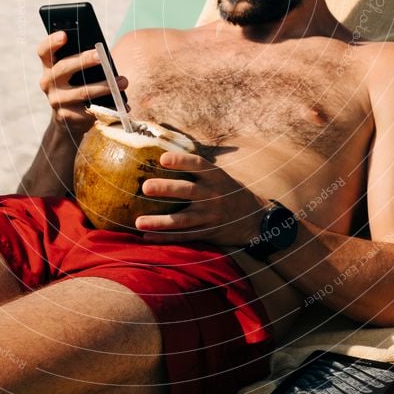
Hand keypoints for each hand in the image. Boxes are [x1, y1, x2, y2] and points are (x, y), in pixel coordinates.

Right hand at [37, 31, 127, 135]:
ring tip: (123, 82)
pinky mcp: (66, 116)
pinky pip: (90, 110)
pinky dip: (110, 108)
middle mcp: (48, 82)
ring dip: (105, 86)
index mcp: (49, 66)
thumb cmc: (78, 86)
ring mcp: (55, 100)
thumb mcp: (76, 73)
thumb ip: (83, 63)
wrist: (69, 118)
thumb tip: (106, 57)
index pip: (44, 51)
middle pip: (64, 67)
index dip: (52, 42)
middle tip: (102, 57)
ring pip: (82, 91)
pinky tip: (123, 106)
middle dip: (84, 60)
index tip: (65, 35)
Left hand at [135, 151, 266, 245]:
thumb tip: (165, 156)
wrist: (255, 220)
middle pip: (187, 191)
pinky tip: (147, 236)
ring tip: (138, 221)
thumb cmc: (230, 193)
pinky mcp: (206, 232)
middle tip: (145, 187)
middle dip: (166, 189)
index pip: (198, 165)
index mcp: (216, 177)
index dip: (181, 161)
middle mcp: (213, 195)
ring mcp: (210, 216)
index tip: (163, 158)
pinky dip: (165, 237)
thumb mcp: (221, 177)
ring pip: (182, 219)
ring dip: (159, 221)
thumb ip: (199, 171)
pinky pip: (183, 236)